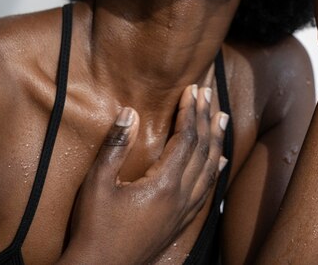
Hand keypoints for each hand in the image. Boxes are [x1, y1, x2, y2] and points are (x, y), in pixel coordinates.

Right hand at [65, 85, 228, 264]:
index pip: (185, 139)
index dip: (189, 112)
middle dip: (205, 119)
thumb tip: (130, 112)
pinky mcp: (180, 223)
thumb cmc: (95, 227)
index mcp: (163, 185)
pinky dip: (214, 171)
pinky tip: (219, 163)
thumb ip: (116, 146)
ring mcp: (183, 212)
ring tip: (222, 119)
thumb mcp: (98, 183)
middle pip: (202, 150)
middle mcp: (180, 197)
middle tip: (209, 94)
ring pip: (209, 170)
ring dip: (216, 141)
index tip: (192, 89)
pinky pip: (206, 192)